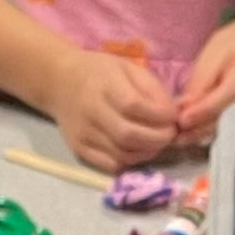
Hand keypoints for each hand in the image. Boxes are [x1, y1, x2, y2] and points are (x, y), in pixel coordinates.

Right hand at [45, 48, 178, 170]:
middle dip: (158, 139)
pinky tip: (138, 150)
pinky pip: (111, 165)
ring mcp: (84, 134)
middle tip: (170, 135)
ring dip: (147, 152)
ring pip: (123, 154)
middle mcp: (91, 111)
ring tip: (156, 142)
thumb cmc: (100, 73)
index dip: (159, 116)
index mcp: (104, 84)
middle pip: (129, 135)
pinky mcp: (80, 150)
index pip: (134, 106)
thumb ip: (152, 90)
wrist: (60, 82)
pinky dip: (131, 161)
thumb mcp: (128, 68)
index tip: (173, 118)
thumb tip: (173, 115)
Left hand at [177, 16, 234, 141]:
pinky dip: (216, 132)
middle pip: (232, 115)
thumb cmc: (232, 47)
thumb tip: (184, 113)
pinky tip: (197, 135)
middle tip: (178, 136)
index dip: (204, 110)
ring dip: (206, 133)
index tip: (182, 121)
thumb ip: (199, 84)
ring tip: (183, 138)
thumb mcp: (211, 55)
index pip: (228, 95)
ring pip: (234, 126)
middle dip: (202, 126)